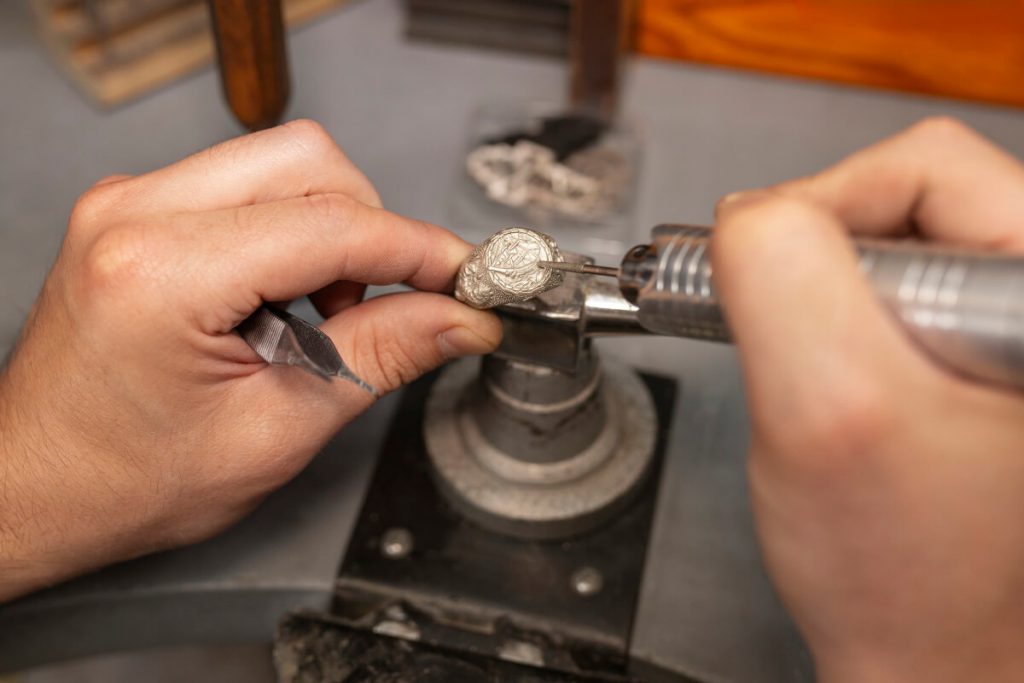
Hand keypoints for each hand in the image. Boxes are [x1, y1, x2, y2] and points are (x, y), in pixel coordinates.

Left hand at [0, 120, 500, 600]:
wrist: (36, 488)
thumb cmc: (125, 480)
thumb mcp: (277, 428)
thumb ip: (379, 357)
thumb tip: (456, 318)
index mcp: (161, 273)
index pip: (331, 227)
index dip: (419, 251)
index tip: (467, 278)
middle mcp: (134, 214)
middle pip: (309, 162)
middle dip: (372, 230)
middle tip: (394, 303)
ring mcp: (128, 203)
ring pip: (281, 163)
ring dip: (332, 231)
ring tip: (325, 316)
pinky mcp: (136, 210)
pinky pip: (244, 185)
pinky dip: (292, 233)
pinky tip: (286, 301)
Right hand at [712, 118, 1023, 681]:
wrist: (922, 638)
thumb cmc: (901, 566)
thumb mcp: (823, 406)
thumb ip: (778, 273)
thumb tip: (749, 212)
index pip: (922, 164)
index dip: (817, 214)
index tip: (766, 293)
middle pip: (905, 191)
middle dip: (815, 257)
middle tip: (791, 339)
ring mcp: (1004, 322)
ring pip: (887, 239)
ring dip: (819, 290)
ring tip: (811, 366)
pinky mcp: (972, 344)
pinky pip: (883, 287)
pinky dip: (831, 316)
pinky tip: (830, 374)